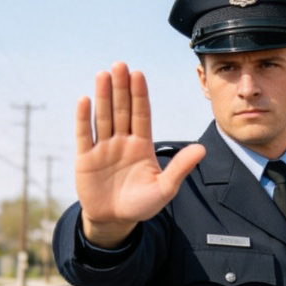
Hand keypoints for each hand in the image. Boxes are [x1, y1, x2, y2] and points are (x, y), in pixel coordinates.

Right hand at [75, 62, 204, 246]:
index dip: (139, 95)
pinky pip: (85, 135)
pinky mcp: (86, 158)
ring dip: (103, 96)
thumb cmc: (141, 204)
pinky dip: (84, 118)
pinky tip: (85, 100)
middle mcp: (122, 141)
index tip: (139, 74)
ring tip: (103, 75)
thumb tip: (201, 149)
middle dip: (121, 88)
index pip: (141, 114)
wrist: (115, 220)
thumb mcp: (164, 189)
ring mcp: (103, 148)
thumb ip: (180, 168)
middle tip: (120, 65)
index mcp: (142, 145)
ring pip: (103, 117)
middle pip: (122, 110)